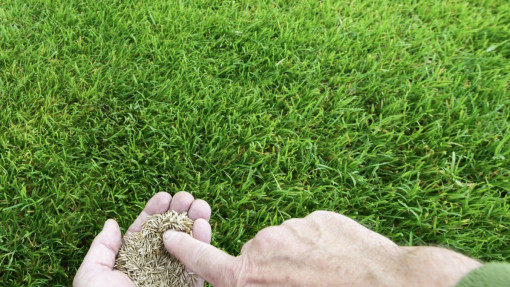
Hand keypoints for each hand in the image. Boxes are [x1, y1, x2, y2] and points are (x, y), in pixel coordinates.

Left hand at [74, 191, 211, 286]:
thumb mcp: (92, 276)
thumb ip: (101, 249)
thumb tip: (111, 222)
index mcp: (130, 263)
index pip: (144, 232)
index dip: (154, 212)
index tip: (164, 196)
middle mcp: (153, 268)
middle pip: (169, 234)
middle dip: (178, 212)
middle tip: (187, 197)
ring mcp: (173, 278)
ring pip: (187, 245)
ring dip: (195, 223)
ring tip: (201, 205)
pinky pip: (199, 265)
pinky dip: (204, 245)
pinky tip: (205, 226)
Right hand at [163, 211, 481, 286]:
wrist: (389, 284)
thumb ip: (253, 282)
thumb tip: (244, 274)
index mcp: (252, 274)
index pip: (210, 263)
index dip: (188, 250)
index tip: (170, 236)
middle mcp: (267, 245)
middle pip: (258, 256)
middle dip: (271, 269)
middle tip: (302, 286)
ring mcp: (294, 227)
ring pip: (288, 243)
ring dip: (299, 257)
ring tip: (327, 278)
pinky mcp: (319, 217)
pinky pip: (311, 232)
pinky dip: (320, 246)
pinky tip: (341, 263)